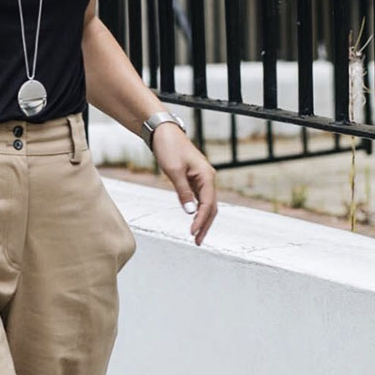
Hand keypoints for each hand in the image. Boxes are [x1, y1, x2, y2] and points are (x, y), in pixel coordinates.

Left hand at [151, 121, 216, 244]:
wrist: (163, 132)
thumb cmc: (169, 148)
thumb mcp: (174, 171)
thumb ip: (183, 192)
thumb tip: (190, 212)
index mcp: (207, 176)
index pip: (208, 204)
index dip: (201, 220)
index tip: (193, 233)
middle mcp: (208, 178)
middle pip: (211, 206)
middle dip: (205, 225)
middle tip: (198, 241)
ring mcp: (202, 178)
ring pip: (206, 203)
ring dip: (202, 219)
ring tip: (196, 235)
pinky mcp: (194, 178)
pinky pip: (200, 198)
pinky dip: (197, 210)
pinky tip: (193, 219)